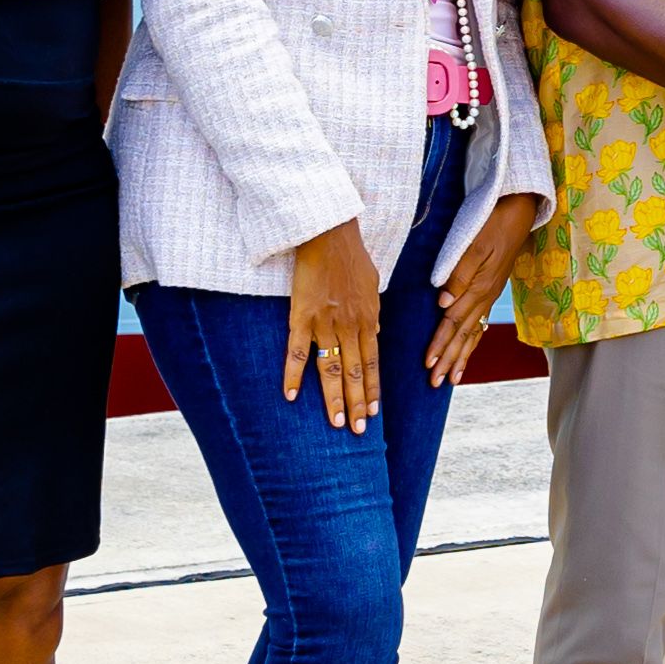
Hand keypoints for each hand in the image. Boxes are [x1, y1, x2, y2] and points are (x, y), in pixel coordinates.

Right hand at [281, 221, 384, 436]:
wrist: (329, 233)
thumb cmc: (351, 256)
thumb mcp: (372, 285)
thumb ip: (372, 312)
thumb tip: (374, 329)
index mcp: (368, 320)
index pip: (372, 364)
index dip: (373, 390)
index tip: (374, 412)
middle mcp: (350, 327)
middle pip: (355, 373)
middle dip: (357, 404)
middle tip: (358, 431)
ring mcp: (325, 324)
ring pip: (331, 369)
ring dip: (334, 399)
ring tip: (337, 423)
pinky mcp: (301, 317)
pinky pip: (297, 352)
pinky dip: (293, 375)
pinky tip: (290, 396)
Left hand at [426, 193, 541, 390]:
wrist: (519, 211)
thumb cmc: (492, 222)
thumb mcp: (474, 245)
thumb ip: (459, 275)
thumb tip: (443, 305)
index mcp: (479, 287)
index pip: (453, 323)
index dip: (440, 344)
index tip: (427, 364)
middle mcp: (485, 296)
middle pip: (463, 335)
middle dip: (449, 360)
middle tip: (435, 383)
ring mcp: (490, 294)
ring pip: (473, 332)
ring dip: (461, 356)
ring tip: (452, 378)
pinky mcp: (492, 288)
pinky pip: (481, 322)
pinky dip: (472, 341)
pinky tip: (467, 350)